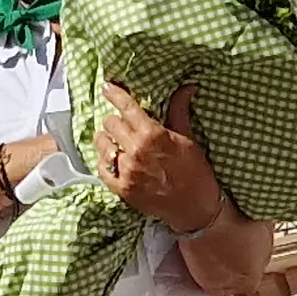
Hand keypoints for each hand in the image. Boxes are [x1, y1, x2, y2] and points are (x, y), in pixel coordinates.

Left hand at [97, 82, 230, 230]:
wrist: (195, 208)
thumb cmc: (195, 172)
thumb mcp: (189, 139)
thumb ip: (179, 111)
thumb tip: (187, 87)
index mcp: (153, 135)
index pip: (127, 107)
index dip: (115, 94)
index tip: (108, 87)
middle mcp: (136, 151)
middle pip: (111, 123)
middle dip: (116, 119)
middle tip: (122, 122)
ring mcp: (126, 171)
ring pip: (102, 143)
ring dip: (107, 138)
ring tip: (115, 140)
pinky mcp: (120, 188)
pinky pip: (101, 167)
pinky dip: (105, 160)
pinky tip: (113, 158)